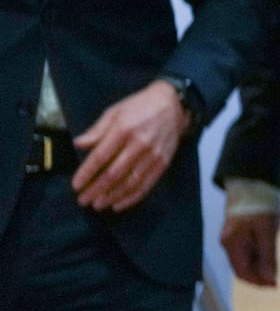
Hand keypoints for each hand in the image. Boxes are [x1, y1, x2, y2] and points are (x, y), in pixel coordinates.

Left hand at [71, 81, 187, 211]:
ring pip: (130, 182)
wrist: (173, 105)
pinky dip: (132, 198)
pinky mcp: (163, 163)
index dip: (87, 173)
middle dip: (96, 190)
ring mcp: (153, 155)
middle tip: (83, 200)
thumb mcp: (114, 112)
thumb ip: (97, 130)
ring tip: (98, 205)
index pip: (101, 156)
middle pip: (114, 173)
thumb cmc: (139, 107)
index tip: (76, 185)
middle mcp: (139, 144)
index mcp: (124, 129)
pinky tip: (119, 204)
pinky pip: (146, 184)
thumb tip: (78, 144)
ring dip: (112, 196)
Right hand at [221, 211, 279, 286]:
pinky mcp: (237, 233)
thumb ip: (268, 256)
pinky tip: (268, 255)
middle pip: (242, 268)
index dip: (258, 281)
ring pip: (245, 261)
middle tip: (277, 279)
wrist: (252, 182)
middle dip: (259, 276)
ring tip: (275, 266)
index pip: (243, 272)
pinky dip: (257, 257)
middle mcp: (228, 243)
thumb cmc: (260, 204)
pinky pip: (246, 251)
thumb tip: (270, 279)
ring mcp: (231, 238)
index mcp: (233, 243)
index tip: (275, 285)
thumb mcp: (268, 231)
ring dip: (259, 267)